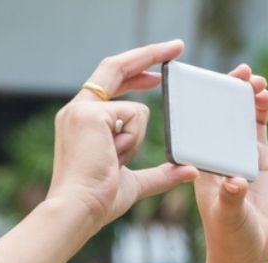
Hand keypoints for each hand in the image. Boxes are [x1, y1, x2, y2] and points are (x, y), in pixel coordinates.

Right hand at [45, 40, 199, 233]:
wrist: (77, 210)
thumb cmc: (98, 201)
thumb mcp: (135, 183)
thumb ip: (161, 174)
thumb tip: (190, 171)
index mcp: (81, 121)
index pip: (110, 82)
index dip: (136, 72)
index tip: (159, 72)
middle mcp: (77, 110)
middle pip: (116, 67)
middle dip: (150, 54)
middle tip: (178, 46)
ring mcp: (82, 110)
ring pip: (136, 109)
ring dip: (135, 141)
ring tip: (113, 163)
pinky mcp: (91, 115)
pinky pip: (134, 117)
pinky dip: (132, 141)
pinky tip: (113, 158)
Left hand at [192, 64, 267, 262]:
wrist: (249, 255)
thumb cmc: (231, 239)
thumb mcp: (230, 218)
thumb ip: (232, 199)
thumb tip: (236, 182)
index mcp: (203, 167)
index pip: (199, 129)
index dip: (204, 104)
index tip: (210, 85)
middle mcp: (218, 157)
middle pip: (220, 117)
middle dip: (228, 93)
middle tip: (240, 72)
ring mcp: (238, 156)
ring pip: (239, 119)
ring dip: (246, 98)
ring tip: (256, 80)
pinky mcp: (258, 161)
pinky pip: (257, 130)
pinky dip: (261, 112)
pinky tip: (265, 96)